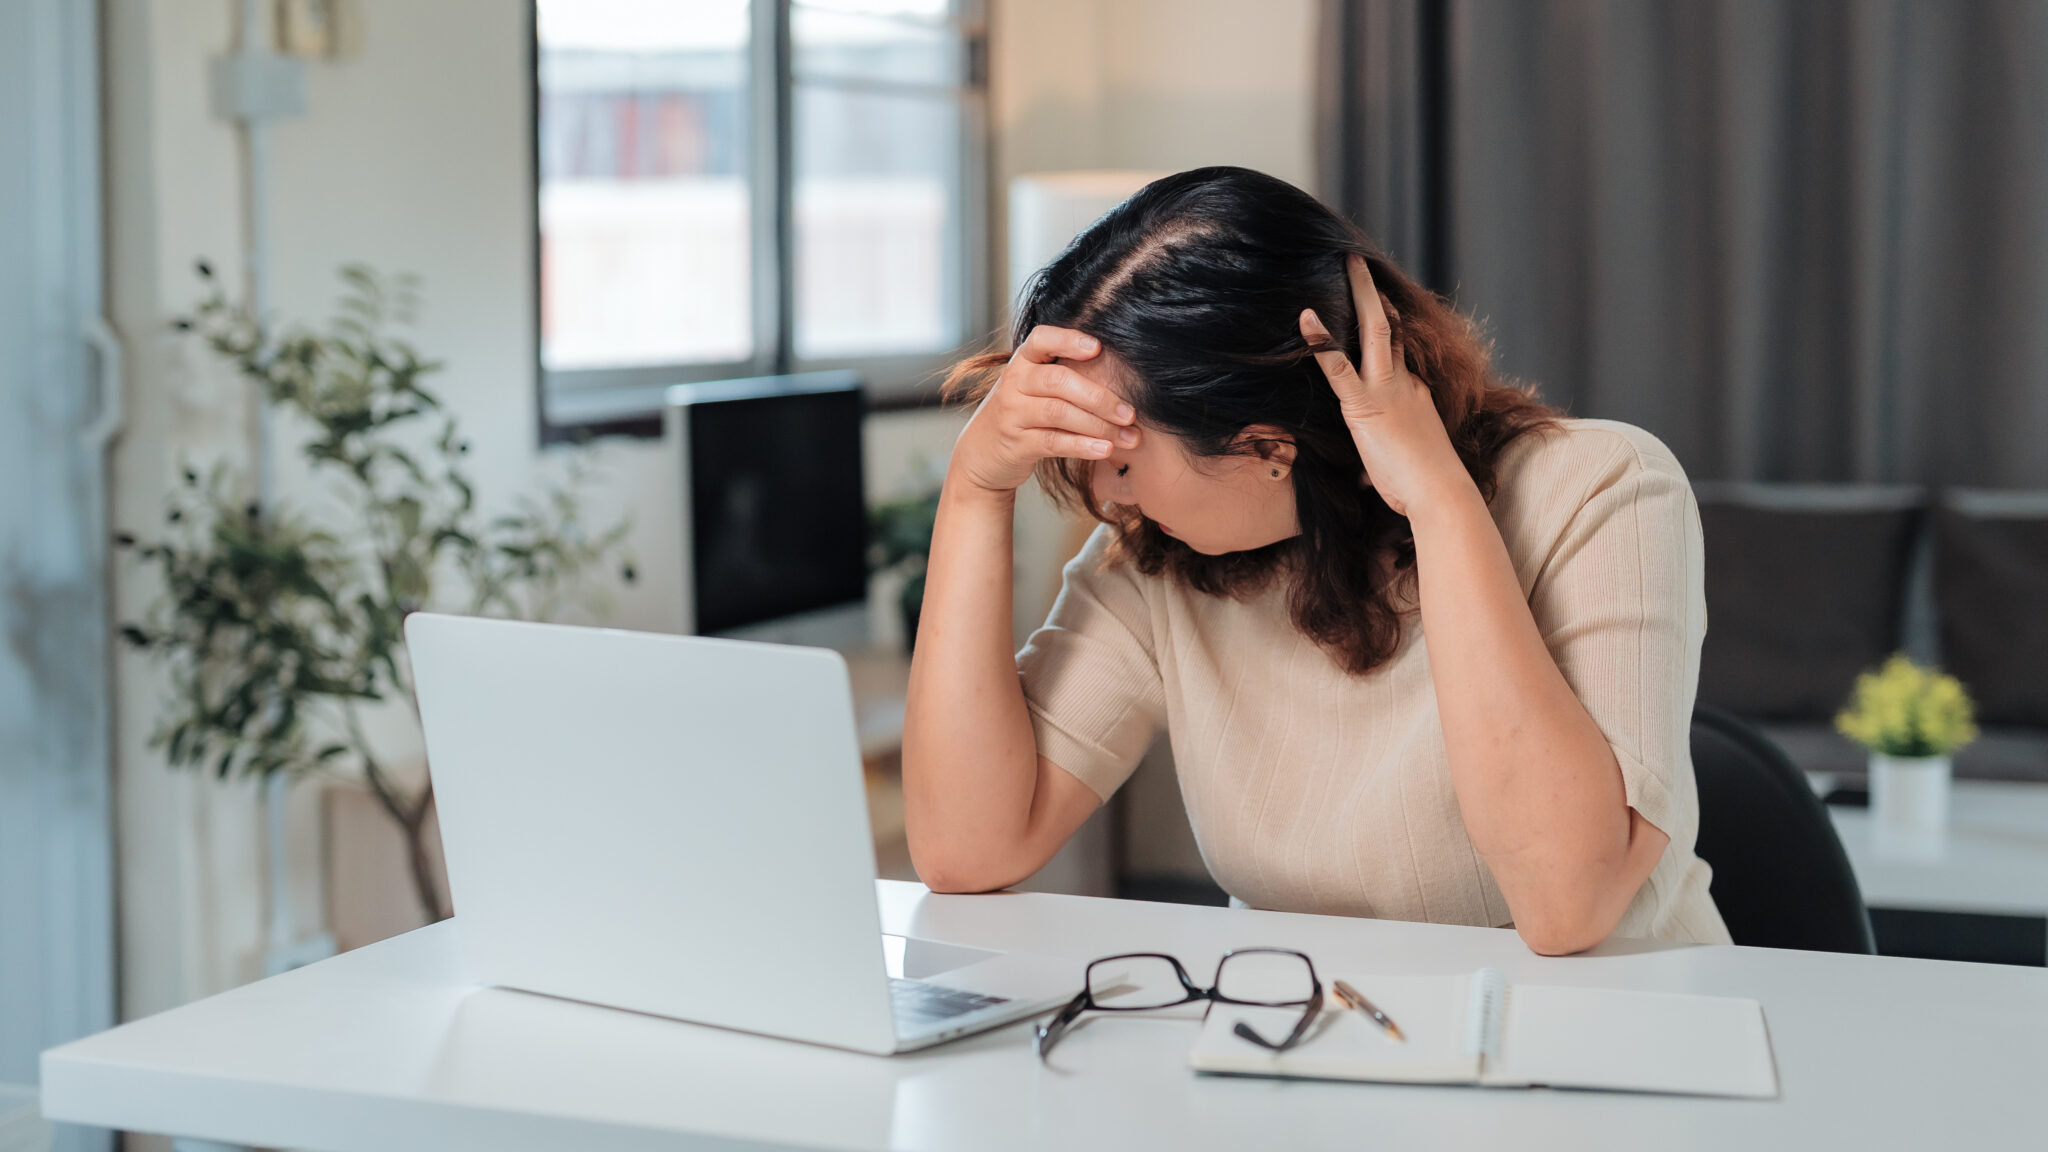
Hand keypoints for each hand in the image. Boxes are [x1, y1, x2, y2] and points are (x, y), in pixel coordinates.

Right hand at [949, 325, 1138, 494]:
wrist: (981, 453)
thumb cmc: (1022, 414)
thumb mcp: (1033, 387)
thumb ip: (1065, 377)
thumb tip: (1123, 375)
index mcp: (1023, 362)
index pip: (1042, 339)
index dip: (1068, 340)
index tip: (1098, 348)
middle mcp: (1014, 383)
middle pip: (1059, 381)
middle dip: (1099, 397)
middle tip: (1130, 413)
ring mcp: (1012, 413)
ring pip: (1059, 413)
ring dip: (1099, 425)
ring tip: (1128, 437)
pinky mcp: (1015, 444)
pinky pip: (1053, 442)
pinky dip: (1082, 446)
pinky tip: (1105, 450)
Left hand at [1300, 256, 1472, 517]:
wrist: (1440, 492)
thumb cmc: (1421, 486)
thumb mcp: (1400, 464)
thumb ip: (1381, 459)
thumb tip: (1365, 477)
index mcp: (1411, 392)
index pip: (1397, 350)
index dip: (1385, 321)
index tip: (1374, 300)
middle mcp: (1402, 381)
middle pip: (1389, 326)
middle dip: (1371, 292)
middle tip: (1356, 262)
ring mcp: (1386, 389)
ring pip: (1373, 330)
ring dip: (1360, 294)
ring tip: (1346, 263)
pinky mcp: (1364, 405)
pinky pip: (1339, 367)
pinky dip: (1321, 341)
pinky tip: (1305, 316)